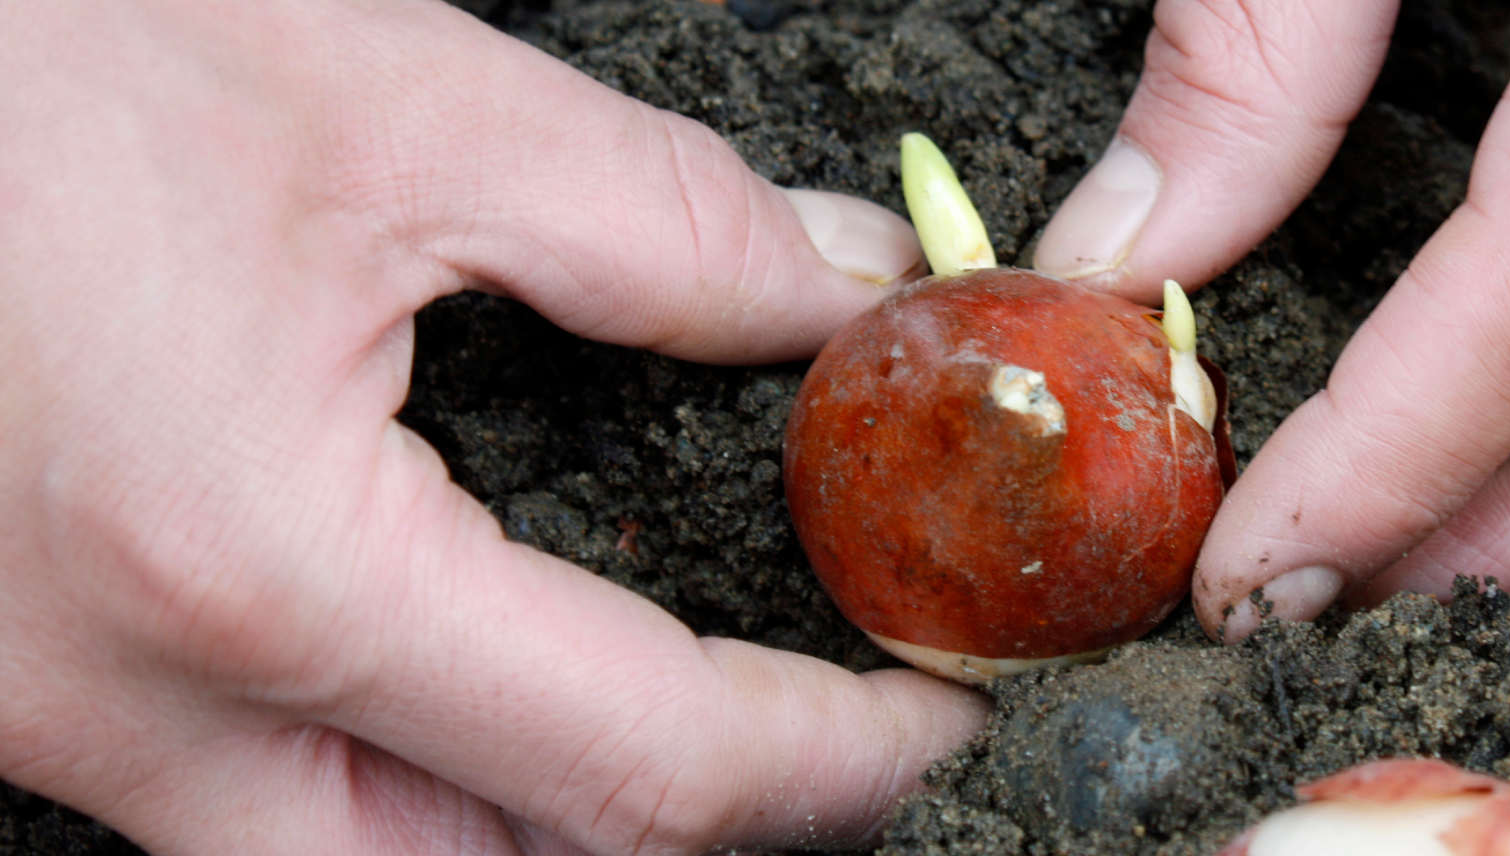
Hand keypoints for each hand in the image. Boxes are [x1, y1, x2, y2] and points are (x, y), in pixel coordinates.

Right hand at [0, 1, 985, 852]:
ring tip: (658, 714)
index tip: (926, 699)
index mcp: (258, 569)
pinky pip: (227, 799)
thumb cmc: (8, 49)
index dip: (828, 754)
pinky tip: (454, 675)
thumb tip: (829, 291)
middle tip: (816, 733)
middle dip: (686, 833)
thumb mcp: (376, 95)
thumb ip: (652, 221)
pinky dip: (385, 772)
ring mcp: (36, 718)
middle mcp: (128, 704)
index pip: (635, 766)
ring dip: (528, 822)